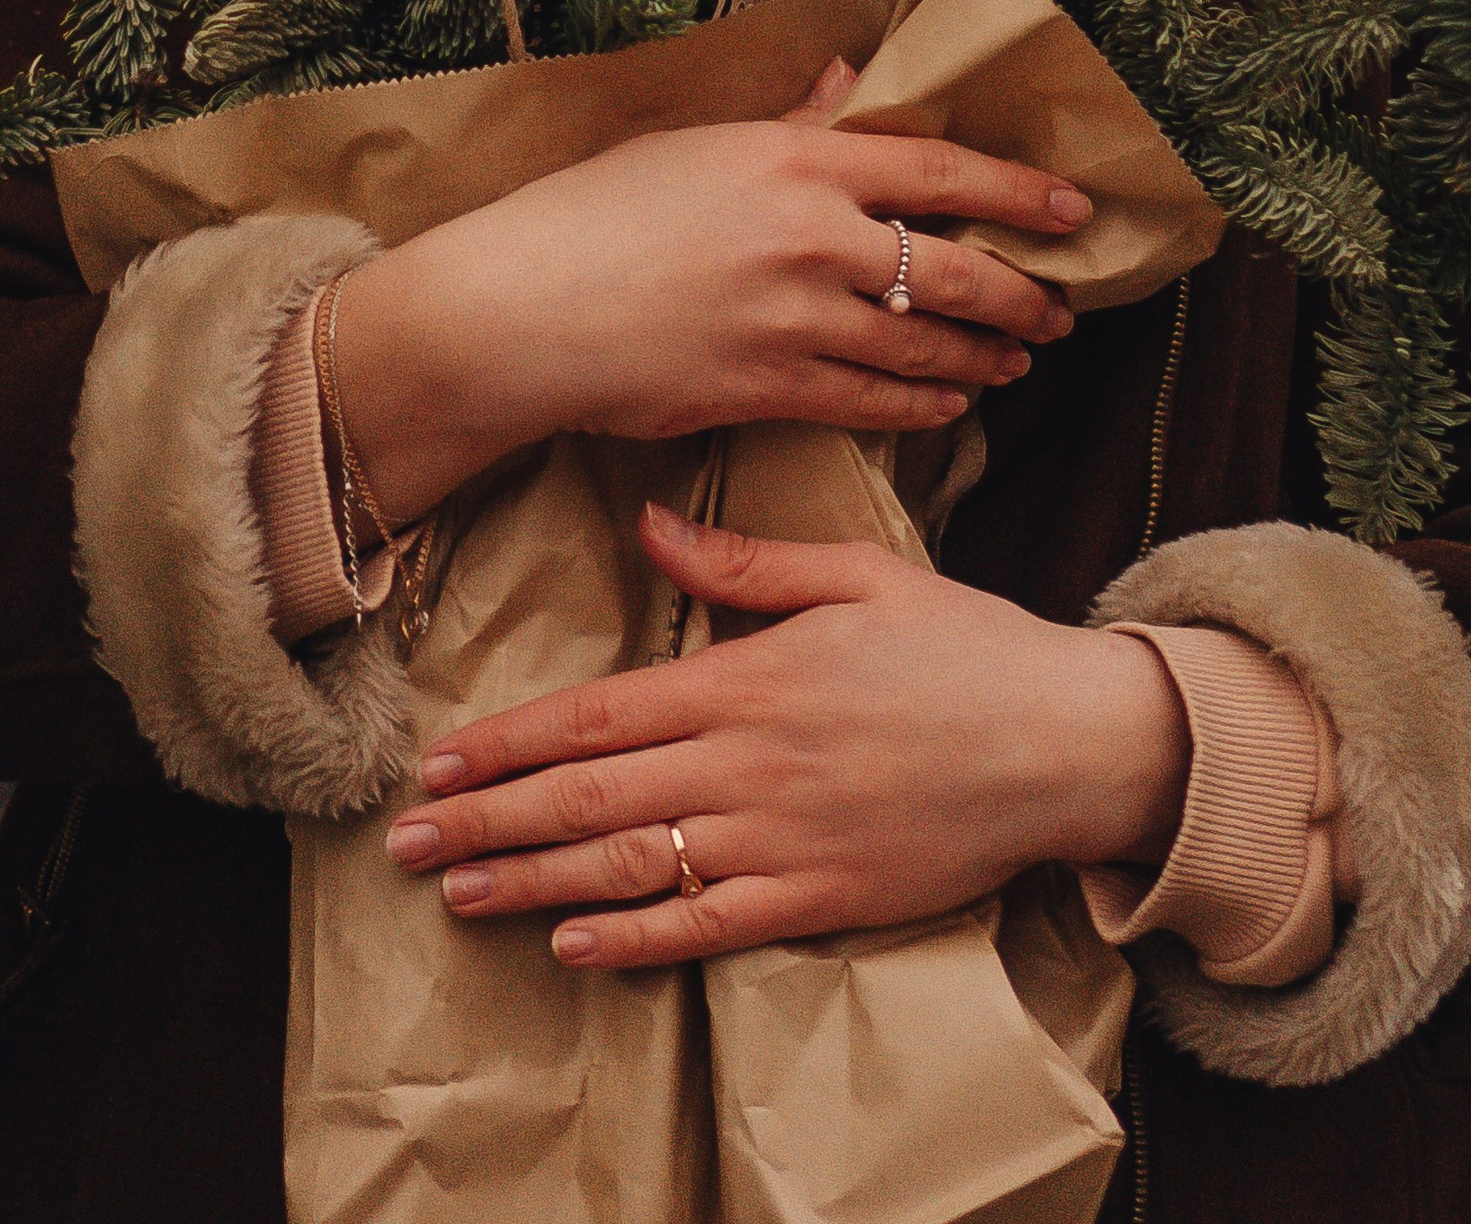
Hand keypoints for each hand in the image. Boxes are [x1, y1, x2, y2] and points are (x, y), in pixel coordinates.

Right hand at [331, 59, 1085, 524]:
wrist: (525, 309)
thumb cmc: (600, 212)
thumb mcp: (701, 144)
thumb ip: (793, 122)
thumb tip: (850, 78)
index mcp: (797, 162)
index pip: (937, 170)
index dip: (1017, 189)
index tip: (1074, 207)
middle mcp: (811, 238)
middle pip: (954, 270)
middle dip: (1020, 292)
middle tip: (1057, 307)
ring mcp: (794, 320)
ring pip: (924, 347)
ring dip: (981, 358)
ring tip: (1015, 359)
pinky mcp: (768, 391)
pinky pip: (872, 402)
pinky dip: (922, 405)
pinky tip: (947, 404)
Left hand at [386, 501, 1191, 965]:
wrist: (1064, 741)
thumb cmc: (964, 647)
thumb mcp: (857, 575)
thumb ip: (743, 566)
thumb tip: (648, 525)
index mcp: (750, 678)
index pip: (599, 712)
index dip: (510, 740)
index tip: (441, 756)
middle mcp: (750, 763)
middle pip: (591, 794)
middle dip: (489, 818)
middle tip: (407, 838)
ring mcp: (782, 839)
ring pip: (631, 865)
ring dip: (533, 882)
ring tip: (457, 893)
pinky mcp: (820, 900)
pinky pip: (708, 927)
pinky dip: (635, 941)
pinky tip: (572, 946)